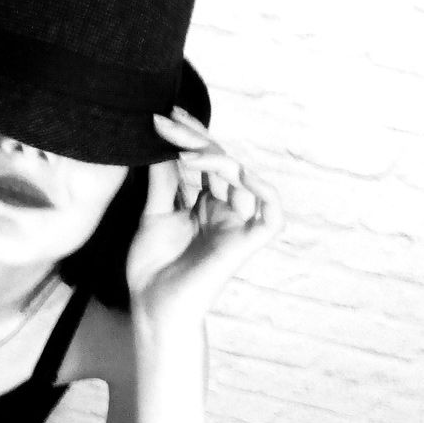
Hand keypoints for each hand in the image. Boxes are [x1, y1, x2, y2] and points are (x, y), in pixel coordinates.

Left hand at [124, 107, 284, 329]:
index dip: (187, 137)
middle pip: (220, 163)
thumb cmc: (152, 268)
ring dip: (215, 159)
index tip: (163, 116)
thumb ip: (163, 180)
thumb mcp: (154, 214)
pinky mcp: (249, 243)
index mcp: (203, 203)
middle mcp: (223, 209)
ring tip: (184, 152)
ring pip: (241, 178)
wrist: (153, 305)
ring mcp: (238, 225)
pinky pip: (271, 213)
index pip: (201, 162)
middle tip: (167, 120)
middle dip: (195, 139)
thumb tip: (163, 143)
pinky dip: (262, 191)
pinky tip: (237, 172)